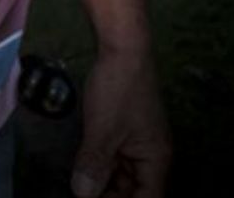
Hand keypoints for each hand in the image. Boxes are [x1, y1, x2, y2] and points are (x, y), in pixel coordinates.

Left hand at [71, 47, 170, 196]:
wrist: (122, 49)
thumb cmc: (119, 88)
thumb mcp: (103, 130)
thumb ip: (94, 165)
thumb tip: (83, 195)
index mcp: (156, 160)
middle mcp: (150, 156)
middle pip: (133, 191)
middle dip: (108, 195)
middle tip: (80, 194)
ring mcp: (137, 143)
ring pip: (121, 177)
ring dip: (101, 183)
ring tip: (78, 185)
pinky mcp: (123, 132)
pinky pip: (113, 159)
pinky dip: (98, 167)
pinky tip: (79, 170)